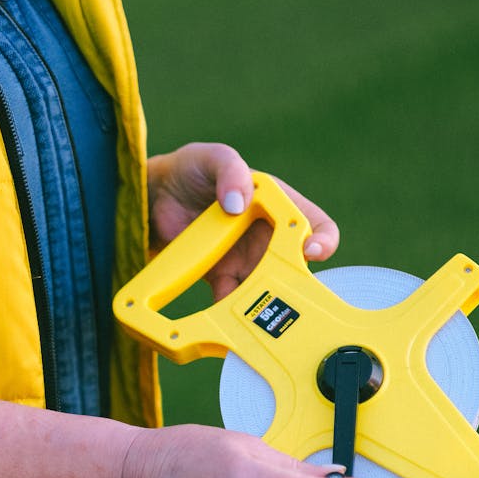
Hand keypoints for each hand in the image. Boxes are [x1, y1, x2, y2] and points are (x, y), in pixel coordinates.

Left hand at [147, 143, 339, 300]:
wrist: (155, 198)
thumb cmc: (190, 170)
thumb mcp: (211, 157)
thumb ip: (229, 169)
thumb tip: (238, 204)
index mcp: (276, 205)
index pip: (314, 224)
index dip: (322, 240)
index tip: (310, 251)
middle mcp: (267, 237)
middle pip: (295, 266)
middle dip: (295, 284)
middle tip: (284, 293)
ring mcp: (246, 261)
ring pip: (266, 289)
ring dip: (263, 303)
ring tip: (255, 313)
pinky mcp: (223, 278)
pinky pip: (232, 300)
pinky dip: (231, 315)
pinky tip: (224, 320)